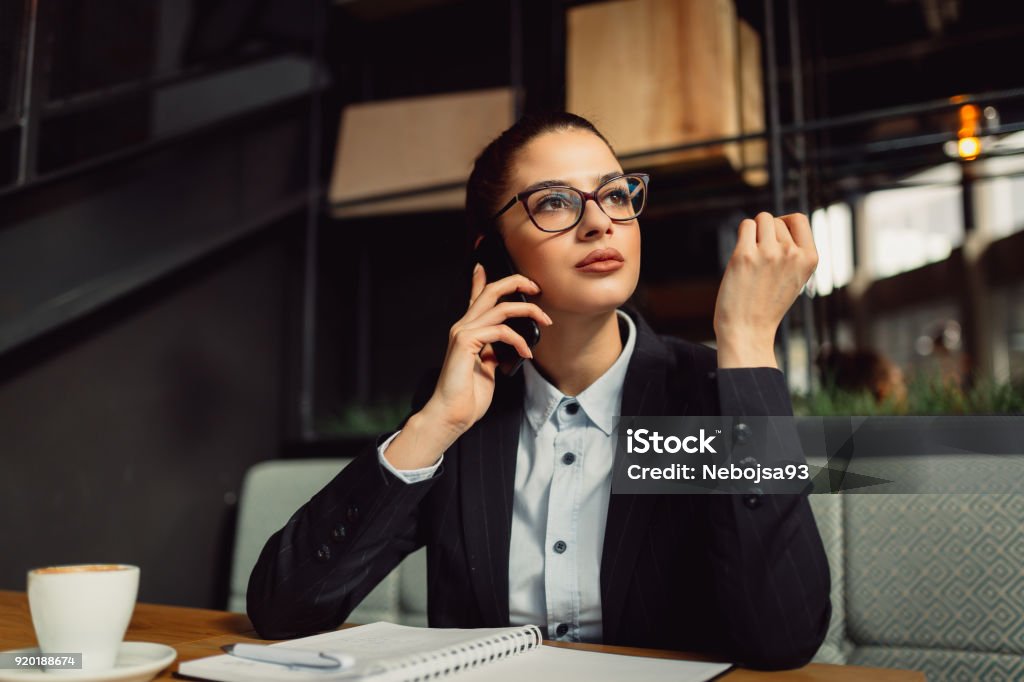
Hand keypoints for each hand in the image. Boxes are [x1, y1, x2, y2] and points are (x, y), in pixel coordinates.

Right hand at [420, 263, 552, 436]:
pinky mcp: (465, 342)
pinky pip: (500, 331)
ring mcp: (462, 332)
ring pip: (500, 307)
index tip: (484, 263)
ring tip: (545, 321)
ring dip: (528, 311)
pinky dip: (519, 340)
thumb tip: (505, 344)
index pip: (475, 297)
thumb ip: (492, 350)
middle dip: (517, 282)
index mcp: (467, 330)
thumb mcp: (486, 367)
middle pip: (491, 291)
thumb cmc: (468, 396)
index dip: (479, 278)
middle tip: (537, 287)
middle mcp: (463, 326)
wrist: (452, 414)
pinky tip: (526, 353)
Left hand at [713, 212, 817, 368]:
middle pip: (775, 220)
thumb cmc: (768, 305)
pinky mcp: (744, 255)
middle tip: (760, 260)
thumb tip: (778, 222)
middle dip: (766, 234)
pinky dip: (742, 235)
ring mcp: (768, 253)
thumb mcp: (794, 277)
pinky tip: (742, 255)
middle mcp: (792, 253)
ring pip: (761, 219)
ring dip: (754, 233)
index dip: (785, 223)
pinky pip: (745, 225)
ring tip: (752, 257)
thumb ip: (793, 251)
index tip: (776, 237)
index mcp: (810, 259)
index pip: (799, 219)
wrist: (748, 330)